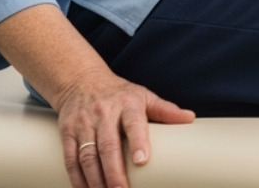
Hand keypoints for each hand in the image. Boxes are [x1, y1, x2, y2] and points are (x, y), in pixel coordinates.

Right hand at [55, 69, 193, 187]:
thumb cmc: (119, 94)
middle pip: (108, 146)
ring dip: (95, 181)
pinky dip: (77, 178)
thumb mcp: (143, 96)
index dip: (138, 142)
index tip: (142, 161)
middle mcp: (104, 113)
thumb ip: (165, 110)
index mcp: (127, 104)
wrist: (80, 80)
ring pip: (87, 156)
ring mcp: (83, 124)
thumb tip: (191, 118)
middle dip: (114, 172)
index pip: (134, 123)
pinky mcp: (67, 132)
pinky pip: (70, 159)